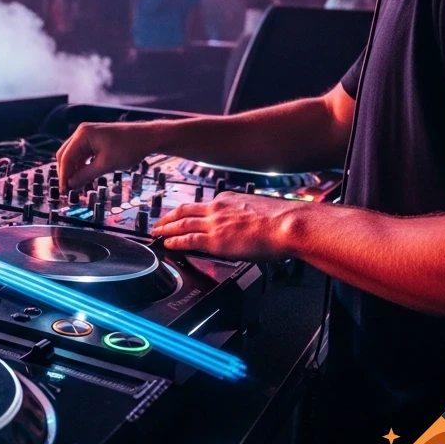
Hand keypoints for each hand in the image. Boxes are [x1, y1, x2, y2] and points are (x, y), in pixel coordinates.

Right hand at [56, 121, 153, 189]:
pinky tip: (85, 177)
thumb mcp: (106, 165)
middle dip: (66, 173)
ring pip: (74, 156)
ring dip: (74, 170)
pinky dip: (82, 166)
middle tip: (68, 190)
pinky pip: (83, 154)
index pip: (66, 157)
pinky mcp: (96, 140)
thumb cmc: (129, 148)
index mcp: (83, 135)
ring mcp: (89, 136)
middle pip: (66, 155)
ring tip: (77, 186)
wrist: (147, 138)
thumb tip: (71, 184)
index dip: (63, 176)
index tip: (64, 191)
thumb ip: (86, 175)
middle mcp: (83, 133)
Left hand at [150, 192, 300, 261]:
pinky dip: (174, 241)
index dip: (190, 212)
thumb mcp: (261, 211)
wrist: (287, 225)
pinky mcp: (214, 239)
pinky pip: (187, 240)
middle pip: (185, 210)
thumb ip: (249, 216)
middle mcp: (217, 207)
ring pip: (182, 224)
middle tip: (159, 222)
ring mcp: (214, 223)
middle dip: (169, 216)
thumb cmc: (282, 221)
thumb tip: (253, 224)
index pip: (203, 205)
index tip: (183, 215)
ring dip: (166, 228)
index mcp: (229, 199)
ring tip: (157, 233)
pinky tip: (167, 244)